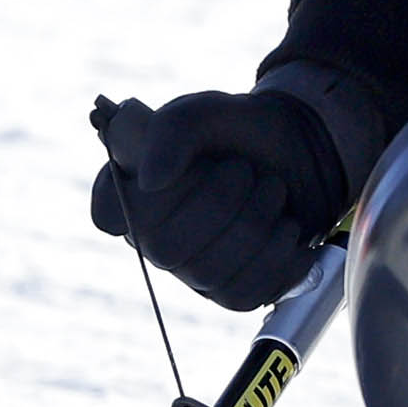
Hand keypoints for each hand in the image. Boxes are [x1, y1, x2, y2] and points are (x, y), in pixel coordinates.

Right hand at [87, 83, 362, 311]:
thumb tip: (150, 180)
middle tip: (244, 169)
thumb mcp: (205, 112)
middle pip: (165, 248)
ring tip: (271, 189)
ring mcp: (191, 271)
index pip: (109, 213)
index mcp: (133, 190)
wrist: (298, 153)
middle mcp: (153, 237)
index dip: (139, 199)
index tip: (170, 174)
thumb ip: (172, 132)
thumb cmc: (236, 131)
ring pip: (209, 272)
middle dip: (219, 201)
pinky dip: (276, 253)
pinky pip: (244, 294)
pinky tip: (285, 224)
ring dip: (255, 220)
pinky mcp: (230, 292)